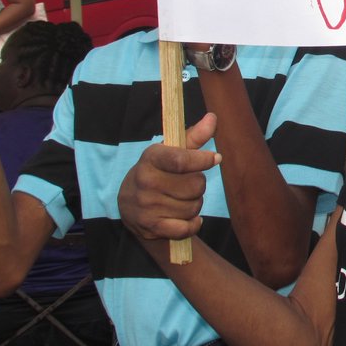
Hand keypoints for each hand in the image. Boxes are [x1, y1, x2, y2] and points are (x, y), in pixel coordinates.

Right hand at [119, 114, 221, 240]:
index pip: (180, 159)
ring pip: (193, 206)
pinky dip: (192, 224)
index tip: (216, 159)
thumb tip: (213, 118)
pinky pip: (185, 228)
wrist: (129, 203)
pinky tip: (188, 218)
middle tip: (187, 184)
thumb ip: (194, 137)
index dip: (201, 160)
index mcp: (151, 157)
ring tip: (181, 199)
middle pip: (195, 185)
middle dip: (198, 185)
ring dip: (194, 204)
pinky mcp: (150, 227)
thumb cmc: (158, 171)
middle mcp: (145, 181)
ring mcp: (146, 205)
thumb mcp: (170, 151)